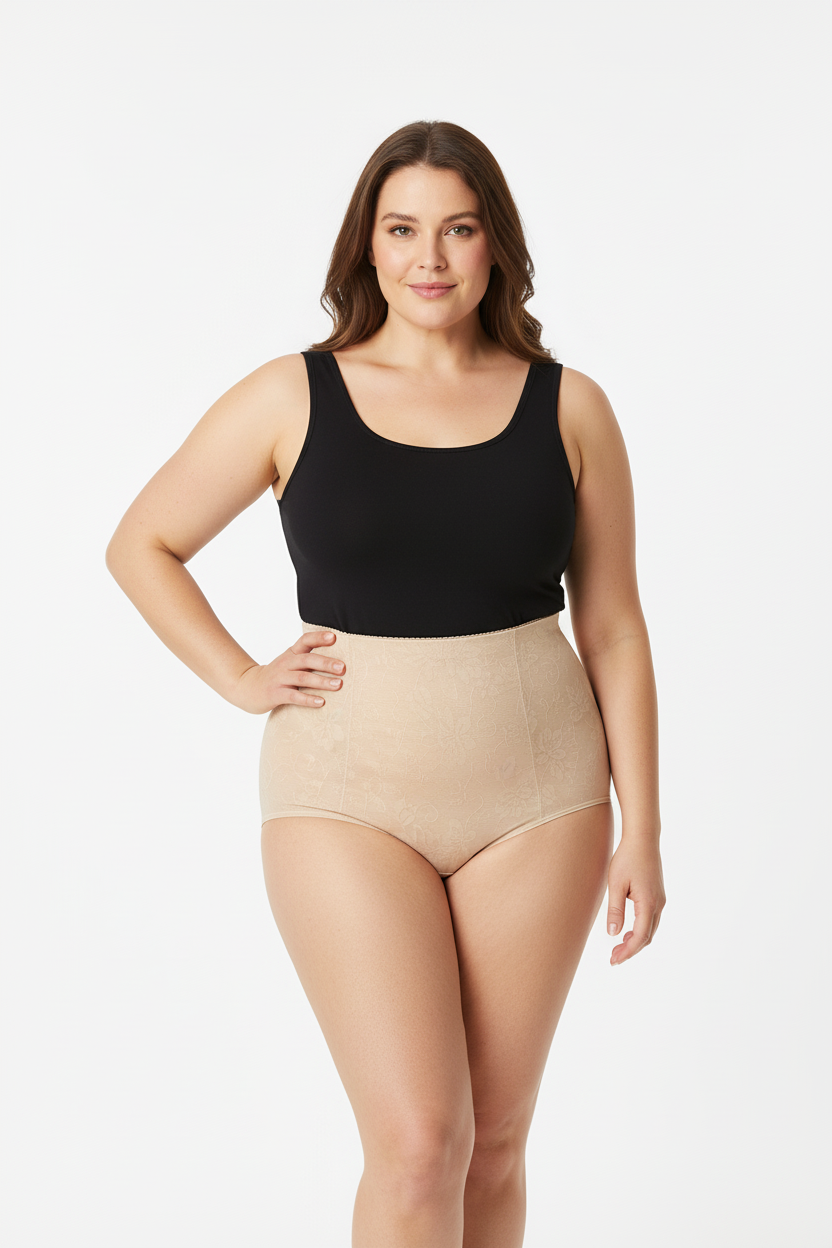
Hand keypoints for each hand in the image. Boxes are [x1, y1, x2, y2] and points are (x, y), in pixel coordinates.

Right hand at [231, 628, 345, 714]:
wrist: (248, 687)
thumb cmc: (278, 675)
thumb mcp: (290, 662)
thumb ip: (309, 658)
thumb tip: (339, 659)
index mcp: (291, 653)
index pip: (305, 640)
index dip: (318, 637)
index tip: (334, 637)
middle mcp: (286, 663)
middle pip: (306, 660)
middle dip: (326, 663)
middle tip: (343, 667)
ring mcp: (280, 679)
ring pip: (302, 678)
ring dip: (321, 681)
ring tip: (338, 685)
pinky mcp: (276, 694)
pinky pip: (293, 697)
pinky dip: (308, 699)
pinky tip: (321, 702)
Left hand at [606, 835, 665, 965]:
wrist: (643, 839)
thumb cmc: (627, 858)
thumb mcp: (616, 884)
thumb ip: (615, 910)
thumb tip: (613, 933)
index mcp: (648, 903)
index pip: (640, 937)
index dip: (627, 952)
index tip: (614, 960)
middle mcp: (658, 904)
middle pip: (647, 937)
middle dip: (631, 950)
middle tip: (613, 958)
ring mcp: (660, 900)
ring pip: (650, 929)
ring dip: (636, 941)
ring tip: (618, 947)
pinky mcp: (658, 895)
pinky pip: (651, 920)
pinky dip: (640, 930)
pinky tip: (627, 931)